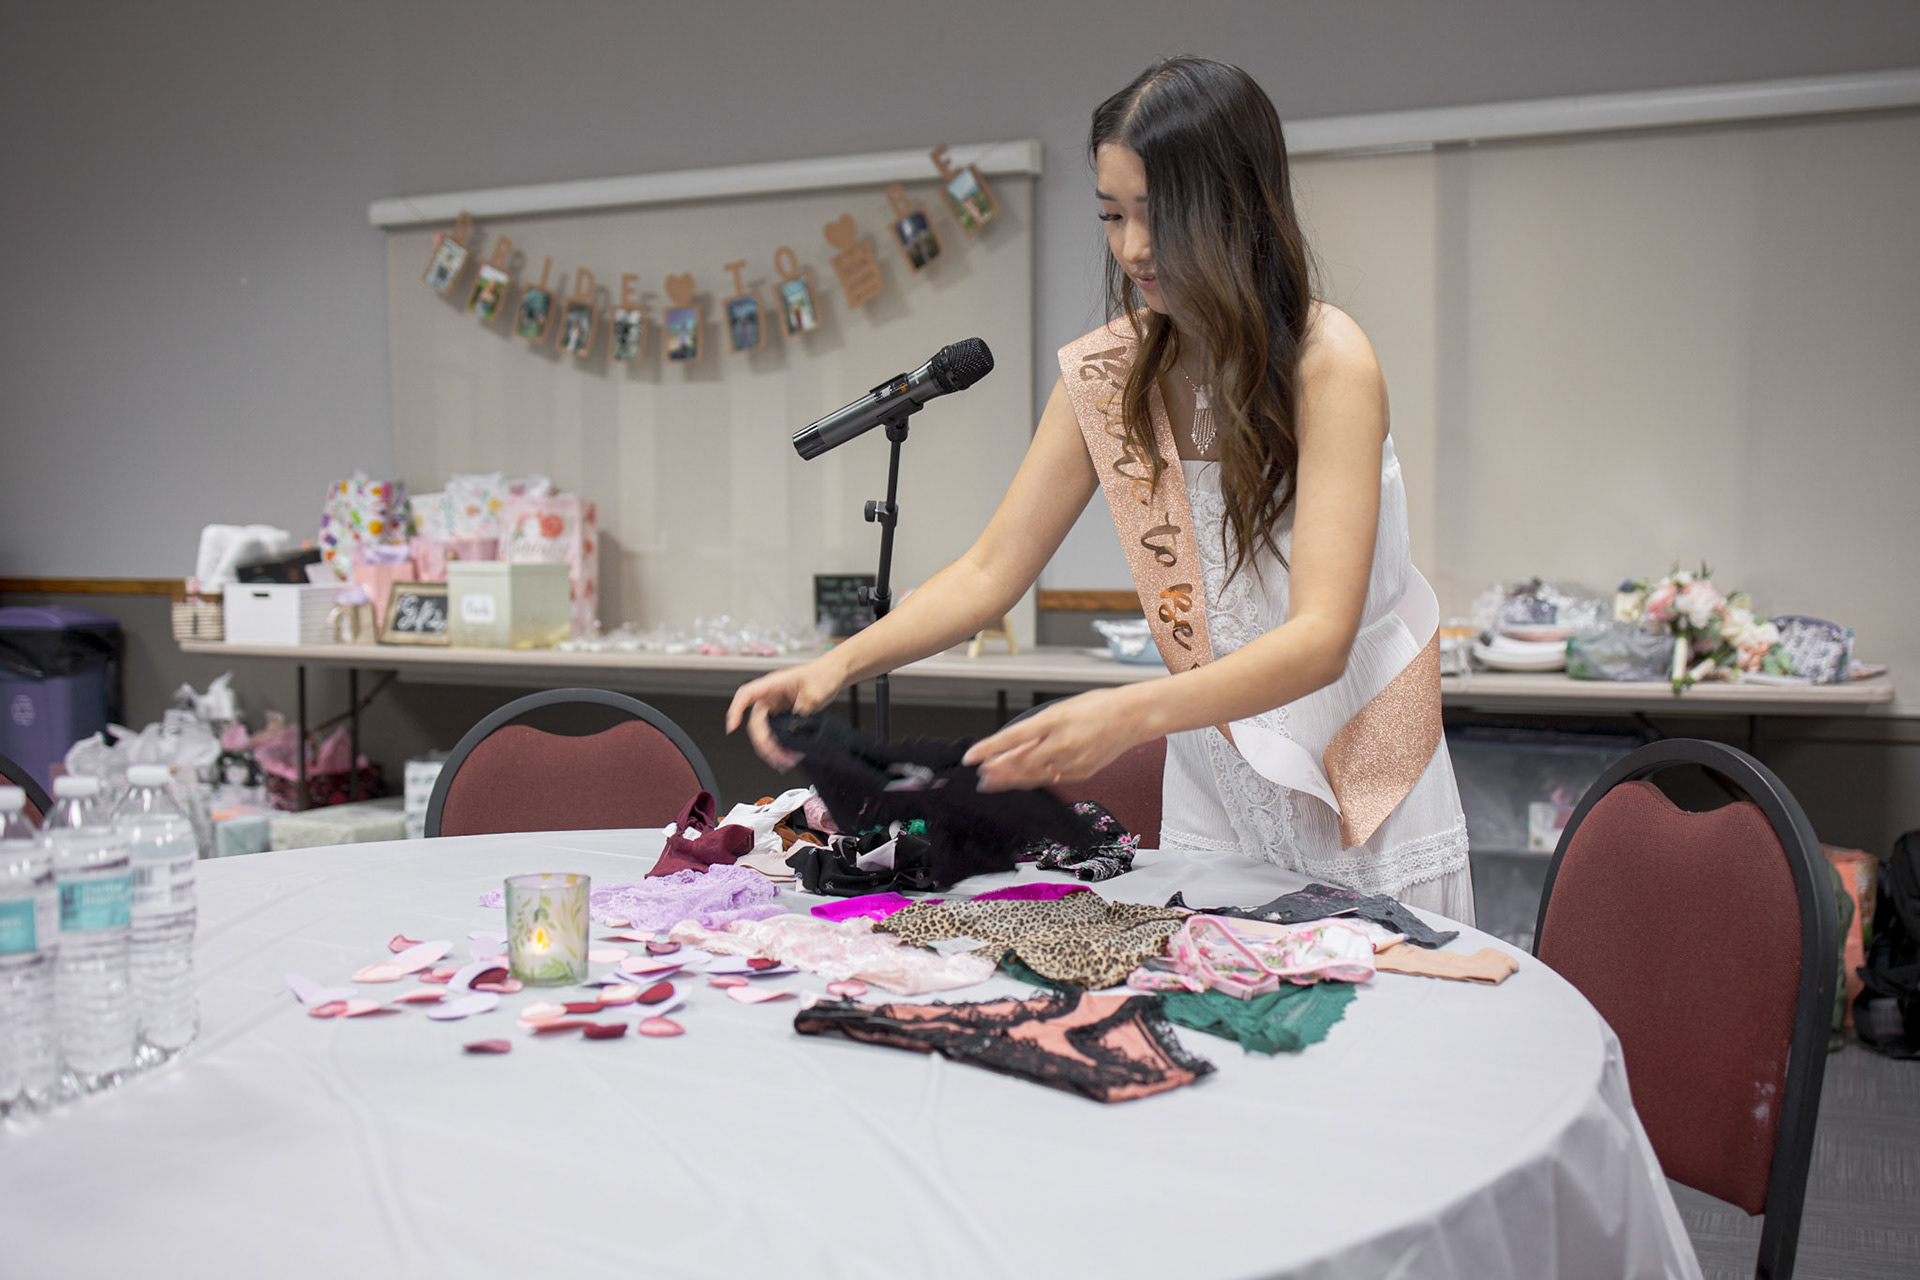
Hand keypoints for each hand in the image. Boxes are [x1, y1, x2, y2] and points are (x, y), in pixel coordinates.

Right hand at [726, 656, 846, 768]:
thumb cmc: (823, 674)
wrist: (834, 674)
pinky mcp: (784, 715)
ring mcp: (776, 707)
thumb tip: (794, 731)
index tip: (732, 726)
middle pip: (757, 723)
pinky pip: (776, 733)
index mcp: (773, 684)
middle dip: (764, 744)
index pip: (746, 695)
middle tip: (777, 757)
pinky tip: (788, 755)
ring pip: (765, 732)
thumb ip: (801, 712)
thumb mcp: (814, 694)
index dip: (736, 710)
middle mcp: (770, 696)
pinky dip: (780, 746)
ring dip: (772, 749)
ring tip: (785, 761)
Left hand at [961, 687, 1147, 791]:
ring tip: (994, 782)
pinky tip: (1022, 781)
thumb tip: (1010, 746)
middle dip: (998, 771)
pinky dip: (1034, 780)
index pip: (1012, 737)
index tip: (972, 757)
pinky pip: (1052, 779)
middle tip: (980, 777)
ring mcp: (1073, 761)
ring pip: (1034, 776)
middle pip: (1020, 763)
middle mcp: (1062, 744)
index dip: (989, 749)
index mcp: (1054, 721)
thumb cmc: (1098, 707)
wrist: (1132, 717)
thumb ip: (1035, 729)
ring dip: (1011, 780)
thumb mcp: (1060, 709)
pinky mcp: (1081, 773)